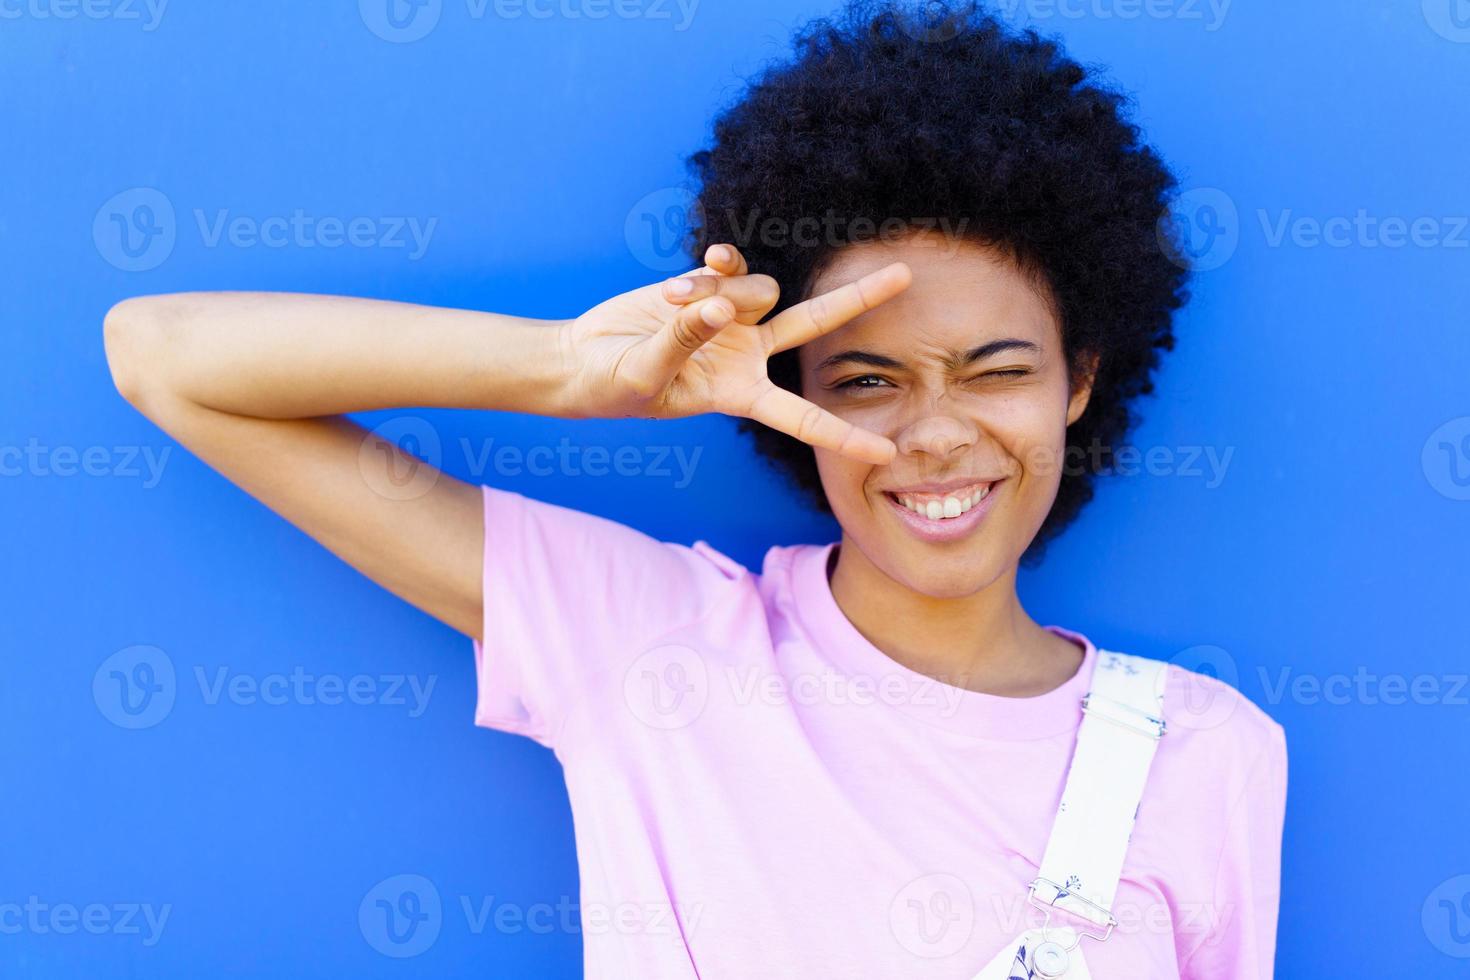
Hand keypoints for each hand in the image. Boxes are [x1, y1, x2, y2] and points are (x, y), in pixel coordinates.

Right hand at [559, 244, 911, 464]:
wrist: (583, 359)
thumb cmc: (613, 385)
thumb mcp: (647, 374)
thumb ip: (684, 340)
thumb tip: (718, 306)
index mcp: (739, 394)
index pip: (801, 418)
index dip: (843, 437)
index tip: (886, 455)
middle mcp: (747, 354)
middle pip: (815, 323)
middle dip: (859, 298)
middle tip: (906, 276)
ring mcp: (731, 319)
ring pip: (759, 289)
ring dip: (722, 290)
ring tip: (672, 303)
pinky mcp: (708, 288)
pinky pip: (731, 266)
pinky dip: (716, 266)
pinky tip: (691, 272)